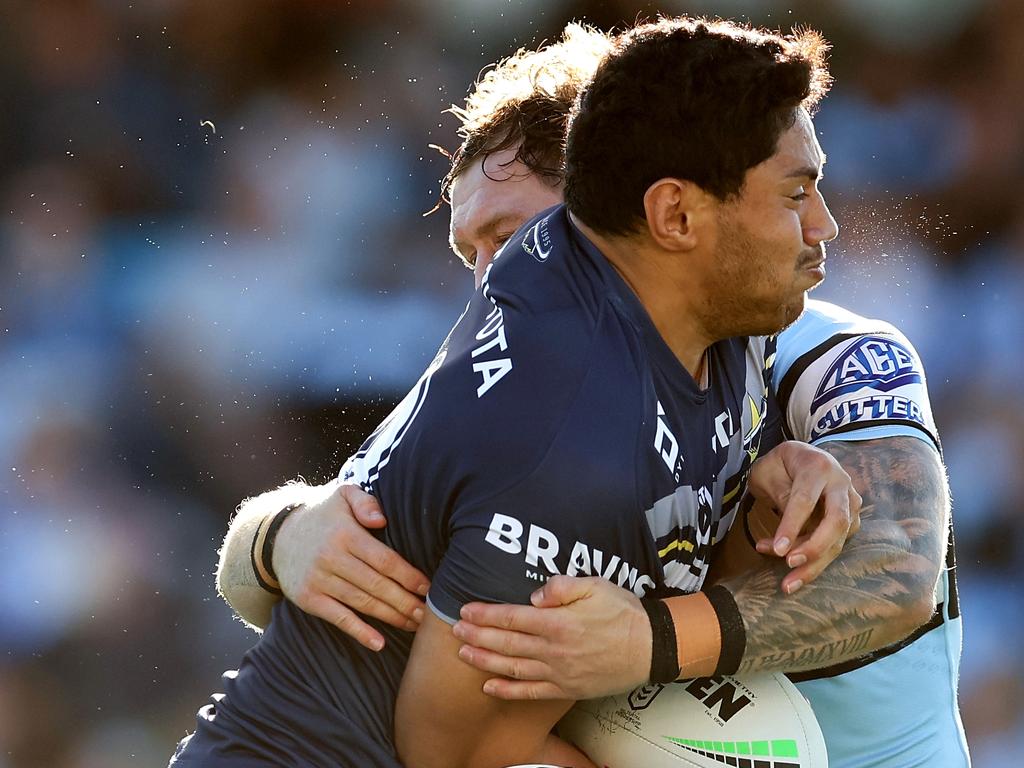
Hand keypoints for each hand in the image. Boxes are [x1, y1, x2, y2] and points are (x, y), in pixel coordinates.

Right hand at [273, 484, 430, 650]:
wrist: (277, 536)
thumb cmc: (323, 515)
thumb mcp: (342, 495)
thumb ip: (365, 501)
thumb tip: (381, 519)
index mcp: (345, 533)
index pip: (384, 559)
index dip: (409, 576)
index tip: (428, 588)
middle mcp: (331, 557)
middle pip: (377, 585)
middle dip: (405, 601)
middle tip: (427, 614)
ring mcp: (318, 580)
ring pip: (362, 603)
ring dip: (391, 617)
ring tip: (414, 625)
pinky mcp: (308, 598)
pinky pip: (338, 618)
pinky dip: (359, 632)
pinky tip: (379, 643)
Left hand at [453, 576, 649, 700]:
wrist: (650, 647)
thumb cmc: (623, 613)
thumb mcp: (595, 586)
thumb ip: (561, 587)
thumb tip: (534, 594)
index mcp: (558, 622)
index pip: (512, 617)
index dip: (485, 614)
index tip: (465, 610)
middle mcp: (553, 650)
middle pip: (506, 643)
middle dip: (477, 635)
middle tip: (454, 630)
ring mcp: (559, 673)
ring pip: (512, 668)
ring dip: (484, 661)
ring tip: (463, 653)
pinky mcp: (566, 689)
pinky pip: (530, 692)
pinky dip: (507, 691)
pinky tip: (488, 687)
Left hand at [747, 441, 861, 592]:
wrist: (801, 456)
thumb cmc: (779, 464)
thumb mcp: (768, 472)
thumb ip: (780, 496)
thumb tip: (789, 535)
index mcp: (817, 466)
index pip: (805, 500)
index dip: (791, 526)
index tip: (777, 551)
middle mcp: (840, 482)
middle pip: (835, 521)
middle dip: (813, 548)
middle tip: (789, 564)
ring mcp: (851, 501)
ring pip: (839, 538)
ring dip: (814, 563)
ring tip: (787, 582)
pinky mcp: (852, 519)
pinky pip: (837, 544)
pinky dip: (815, 560)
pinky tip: (794, 571)